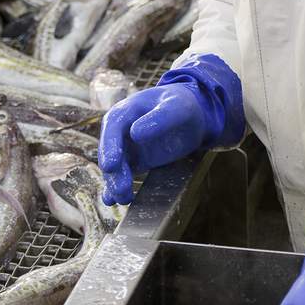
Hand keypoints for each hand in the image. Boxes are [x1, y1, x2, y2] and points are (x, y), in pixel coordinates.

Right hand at [98, 53, 244, 205]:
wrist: (194, 115)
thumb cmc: (182, 104)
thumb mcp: (175, 106)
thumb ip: (159, 118)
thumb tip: (135, 134)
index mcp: (125, 111)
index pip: (112, 127)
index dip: (109, 146)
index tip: (110, 164)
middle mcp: (120, 130)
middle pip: (110, 151)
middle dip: (114, 172)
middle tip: (121, 189)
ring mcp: (127, 147)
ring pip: (115, 167)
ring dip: (116, 183)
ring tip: (124, 198)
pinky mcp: (136, 161)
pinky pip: (123, 175)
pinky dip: (116, 187)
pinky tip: (113, 200)